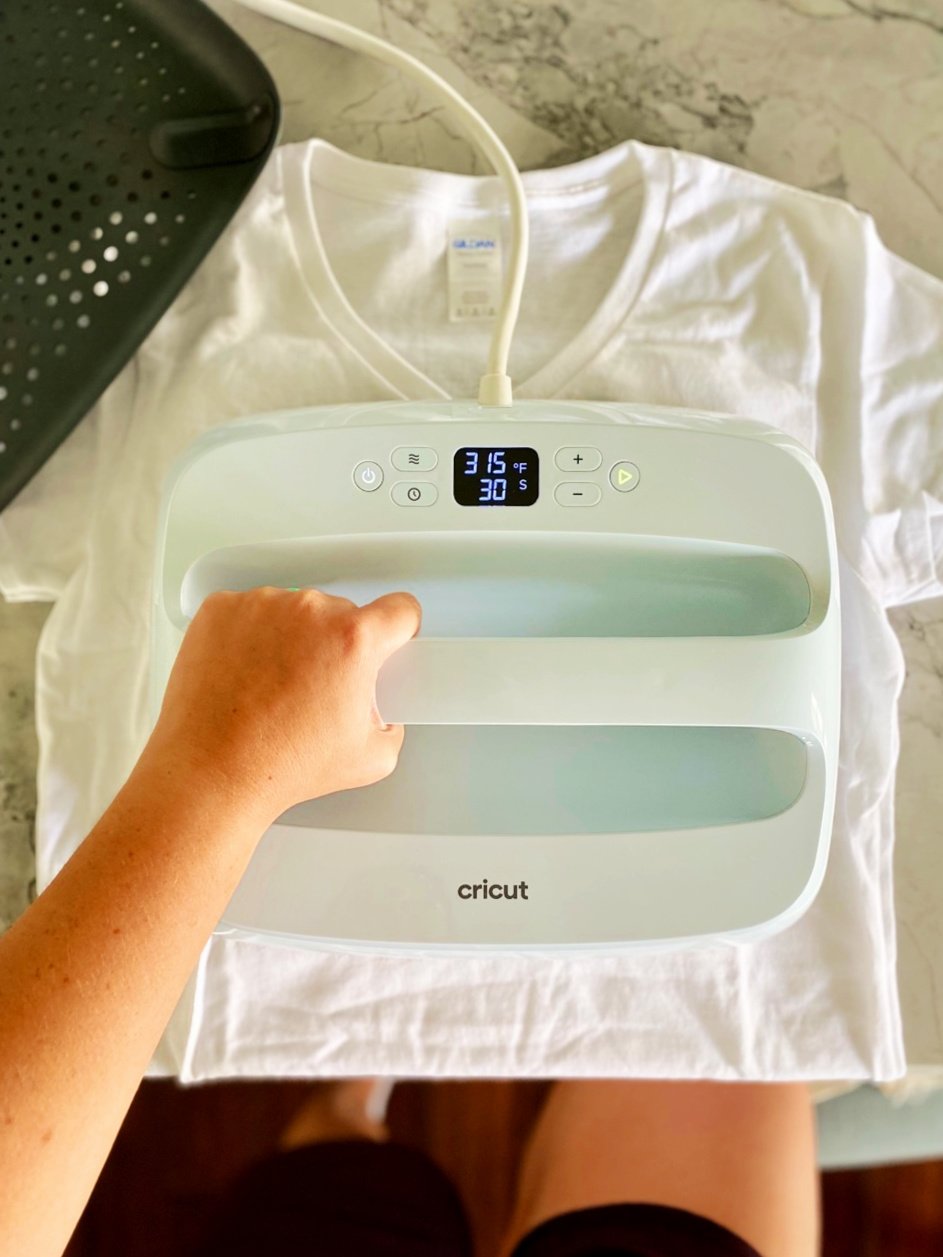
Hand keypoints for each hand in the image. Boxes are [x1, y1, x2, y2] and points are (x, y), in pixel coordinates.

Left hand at [145, 586, 420, 821]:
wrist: (210, 772)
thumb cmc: (278, 765)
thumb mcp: (370, 757)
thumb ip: (390, 721)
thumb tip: (378, 708)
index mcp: (353, 639)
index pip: (401, 609)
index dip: (399, 630)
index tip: (387, 640)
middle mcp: (309, 611)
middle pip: (342, 612)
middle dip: (336, 644)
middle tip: (317, 687)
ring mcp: (261, 605)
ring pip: (294, 610)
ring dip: (292, 637)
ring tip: (274, 686)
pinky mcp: (221, 609)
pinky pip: (250, 611)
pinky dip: (250, 635)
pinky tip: (246, 673)